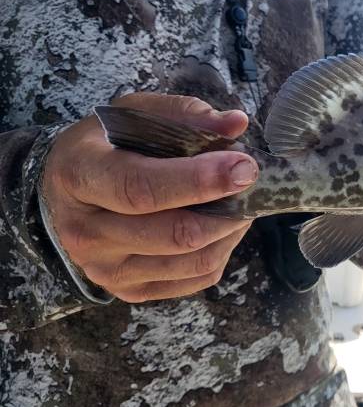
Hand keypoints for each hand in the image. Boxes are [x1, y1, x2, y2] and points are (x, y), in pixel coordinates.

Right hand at [41, 93, 257, 301]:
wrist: (68, 192)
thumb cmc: (108, 146)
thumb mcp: (135, 114)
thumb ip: (185, 115)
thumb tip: (236, 124)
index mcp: (80, 176)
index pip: (142, 189)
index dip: (198, 180)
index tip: (243, 167)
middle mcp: (85, 232)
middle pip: (175, 233)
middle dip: (227, 209)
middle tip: (251, 184)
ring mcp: (106, 269)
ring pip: (194, 261)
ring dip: (230, 231)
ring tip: (241, 204)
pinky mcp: (130, 291)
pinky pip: (196, 280)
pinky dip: (222, 252)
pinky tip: (223, 227)